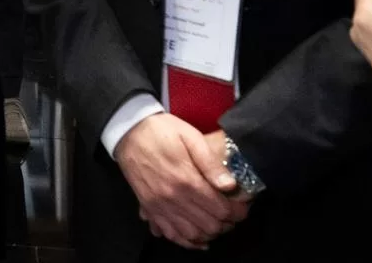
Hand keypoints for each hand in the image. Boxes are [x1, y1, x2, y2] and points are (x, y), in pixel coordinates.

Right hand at [115, 113, 247, 249]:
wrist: (128, 131)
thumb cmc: (162, 131)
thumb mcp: (190, 137)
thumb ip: (210, 163)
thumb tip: (230, 186)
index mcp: (186, 180)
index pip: (221, 209)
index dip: (238, 211)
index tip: (243, 205)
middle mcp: (173, 198)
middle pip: (209, 225)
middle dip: (227, 222)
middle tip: (233, 212)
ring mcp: (159, 206)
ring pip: (192, 234)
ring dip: (209, 232)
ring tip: (217, 221)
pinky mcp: (149, 208)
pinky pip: (170, 234)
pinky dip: (186, 241)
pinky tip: (198, 237)